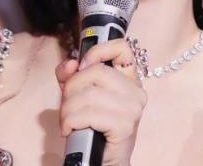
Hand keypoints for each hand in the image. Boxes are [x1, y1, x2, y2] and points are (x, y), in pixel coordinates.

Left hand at [56, 39, 146, 165]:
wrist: (101, 160)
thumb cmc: (92, 127)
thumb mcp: (78, 94)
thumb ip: (71, 75)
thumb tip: (70, 64)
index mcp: (129, 79)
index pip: (122, 48)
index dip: (97, 51)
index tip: (81, 66)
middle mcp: (135, 91)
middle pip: (95, 71)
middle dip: (71, 88)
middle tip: (67, 105)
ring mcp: (132, 108)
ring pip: (87, 95)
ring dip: (67, 110)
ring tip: (67, 121)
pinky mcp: (124, 126)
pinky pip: (87, 114)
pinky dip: (70, 122)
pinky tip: (70, 130)